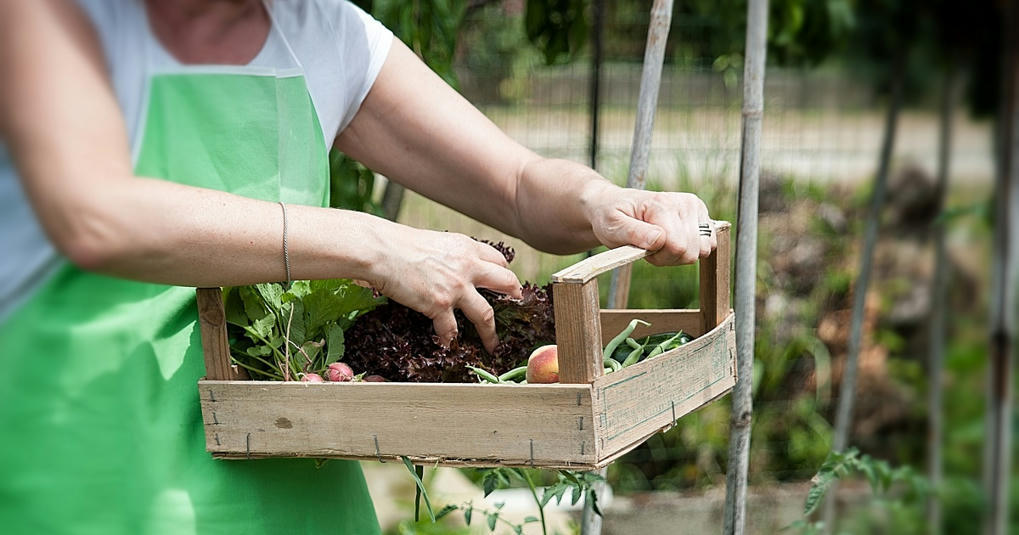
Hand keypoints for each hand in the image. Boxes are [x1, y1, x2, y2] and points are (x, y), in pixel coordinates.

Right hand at [365, 225, 522, 352]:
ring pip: (486, 314)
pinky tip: (447, 345)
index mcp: (466, 247)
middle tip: (516, 303)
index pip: (498, 259)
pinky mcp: (440, 304)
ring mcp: (456, 287)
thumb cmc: (397, 244)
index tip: (506, 280)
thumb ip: (449, 255)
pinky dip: (450, 340)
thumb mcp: (434, 242)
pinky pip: (451, 329)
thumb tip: (449, 268)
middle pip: (505, 281)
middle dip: (514, 294)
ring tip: (492, 344)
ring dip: (490, 332)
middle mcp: (467, 266)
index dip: (504, 271)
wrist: (380, 250)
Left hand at [582, 182, 716, 264]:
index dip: (659, 256)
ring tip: (658, 243)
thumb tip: (659, 240)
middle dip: (668, 257)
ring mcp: (695, 208)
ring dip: (678, 255)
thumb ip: (635, 233)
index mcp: (662, 204)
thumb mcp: (612, 226)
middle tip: (648, 246)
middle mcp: (684, 203)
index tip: (642, 248)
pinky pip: (708, 246)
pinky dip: (688, 250)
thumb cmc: (610, 216)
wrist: (613, 204)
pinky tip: (671, 241)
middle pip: (691, 251)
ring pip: (701, 250)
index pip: (677, 246)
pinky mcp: (701, 215)